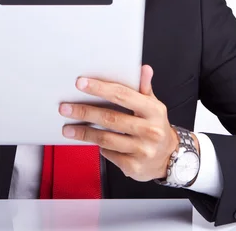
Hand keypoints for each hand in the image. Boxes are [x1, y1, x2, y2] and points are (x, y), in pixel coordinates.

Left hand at [59, 65, 198, 181]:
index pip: (122, 95)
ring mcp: (142, 149)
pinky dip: (99, 147)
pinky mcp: (134, 167)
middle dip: (84, 111)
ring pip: (106, 138)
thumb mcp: (154, 106)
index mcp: (153, 110)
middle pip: (110, 118)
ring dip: (84, 132)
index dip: (100, 88)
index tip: (81, 83)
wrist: (170, 158)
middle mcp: (149, 130)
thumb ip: (144, 88)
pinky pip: (109, 154)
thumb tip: (143, 68)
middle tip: (65, 107)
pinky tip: (91, 141)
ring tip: (68, 128)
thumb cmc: (156, 126)